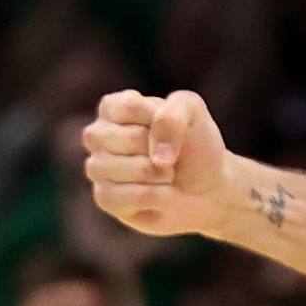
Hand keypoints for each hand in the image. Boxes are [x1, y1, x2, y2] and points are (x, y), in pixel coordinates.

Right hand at [83, 88, 230, 240]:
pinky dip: (157, 196)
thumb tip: (155, 157)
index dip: (160, 121)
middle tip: (170, 156)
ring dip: (160, 174)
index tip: (174, 127)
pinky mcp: (105, 198)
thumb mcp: (193, 112)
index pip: (130, 107)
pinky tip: (163, 194)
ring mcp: (97, 168)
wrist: (207, 187)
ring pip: (128, 169)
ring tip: (166, 175)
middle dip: (160, 150)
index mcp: (112, 107)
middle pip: (129, 139)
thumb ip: (172, 114)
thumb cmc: (195, 145)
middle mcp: (98, 135)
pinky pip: (129, 196)